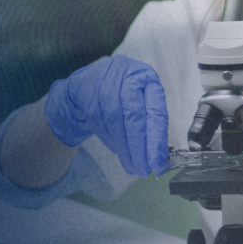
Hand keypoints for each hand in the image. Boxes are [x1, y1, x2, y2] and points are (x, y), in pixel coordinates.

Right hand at [44, 54, 168, 176]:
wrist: (87, 84)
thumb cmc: (121, 94)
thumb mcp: (141, 100)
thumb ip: (150, 121)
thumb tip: (157, 154)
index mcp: (145, 76)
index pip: (154, 108)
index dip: (155, 136)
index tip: (157, 160)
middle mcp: (125, 74)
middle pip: (133, 115)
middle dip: (138, 147)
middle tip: (143, 168)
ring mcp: (103, 82)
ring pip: (114, 122)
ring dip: (124, 149)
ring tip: (132, 165)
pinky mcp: (85, 92)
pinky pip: (99, 123)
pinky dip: (110, 141)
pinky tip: (118, 150)